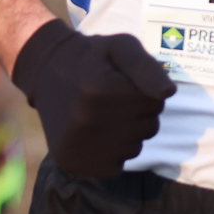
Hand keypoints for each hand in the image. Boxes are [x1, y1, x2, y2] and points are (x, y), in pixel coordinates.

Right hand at [10, 21, 174, 178]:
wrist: (46, 71)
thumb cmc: (91, 58)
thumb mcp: (121, 47)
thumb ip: (146, 67)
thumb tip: (167, 94)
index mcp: (102, 89)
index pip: (156, 102)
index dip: (144, 91)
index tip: (123, 82)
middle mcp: (90, 120)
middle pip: (148, 128)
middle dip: (138, 114)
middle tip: (112, 100)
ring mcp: (80, 145)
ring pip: (133, 149)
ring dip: (126, 135)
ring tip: (103, 116)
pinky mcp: (74, 163)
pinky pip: (115, 167)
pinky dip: (111, 154)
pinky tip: (96, 135)